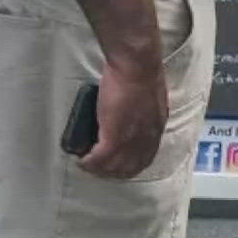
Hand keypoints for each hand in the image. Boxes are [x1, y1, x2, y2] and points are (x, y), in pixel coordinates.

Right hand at [78, 58, 167, 179]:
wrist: (136, 65)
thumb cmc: (141, 72)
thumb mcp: (150, 97)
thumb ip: (145, 110)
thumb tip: (132, 113)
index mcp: (156, 128)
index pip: (145, 157)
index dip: (130, 165)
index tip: (117, 165)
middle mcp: (146, 139)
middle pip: (130, 167)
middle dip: (113, 172)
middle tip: (98, 168)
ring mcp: (131, 139)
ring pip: (113, 167)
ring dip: (98, 169)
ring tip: (87, 164)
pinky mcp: (114, 136)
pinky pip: (99, 159)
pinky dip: (89, 162)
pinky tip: (81, 160)